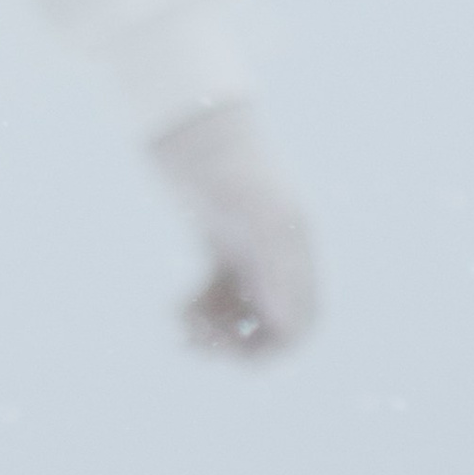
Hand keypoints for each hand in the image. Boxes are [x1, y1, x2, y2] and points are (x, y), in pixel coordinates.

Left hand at [147, 97, 318, 356]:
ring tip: (180, 322)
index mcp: (294, 254)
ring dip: (210, 331)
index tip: (235, 349)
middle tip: (199, 340)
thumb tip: (287, 326)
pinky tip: (174, 306)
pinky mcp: (219, 251)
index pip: (299, 324)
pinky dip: (196, 311)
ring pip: (237, 318)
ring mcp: (247, 255)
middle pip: (267, 329)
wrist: (190, 124)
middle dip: (235, 345)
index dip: (271, 348)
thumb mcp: (253, 213)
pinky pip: (214, 301)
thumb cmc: (223, 164)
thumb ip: (277, 264)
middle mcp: (276, 258)